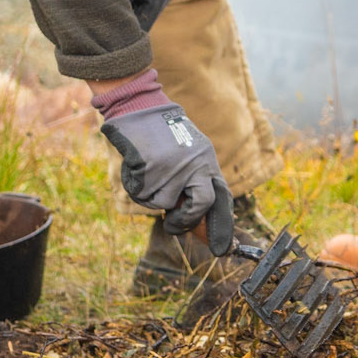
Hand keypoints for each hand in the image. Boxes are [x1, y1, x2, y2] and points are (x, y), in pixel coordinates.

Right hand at [99, 103, 233, 248]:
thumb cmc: (162, 133)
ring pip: (163, 203)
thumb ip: (195, 180)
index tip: (220, 248)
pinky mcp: (151, 170)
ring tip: (146, 171)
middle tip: (172, 224)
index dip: (221, 227)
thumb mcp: (189, 151)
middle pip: (201, 206)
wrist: (139, 109)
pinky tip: (136, 165)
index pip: (221, 200)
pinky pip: (142, 194)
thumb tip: (194, 219)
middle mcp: (195, 165)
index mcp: (207, 162)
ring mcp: (174, 168)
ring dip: (151, 194)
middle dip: (186, 221)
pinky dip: (136, 186)